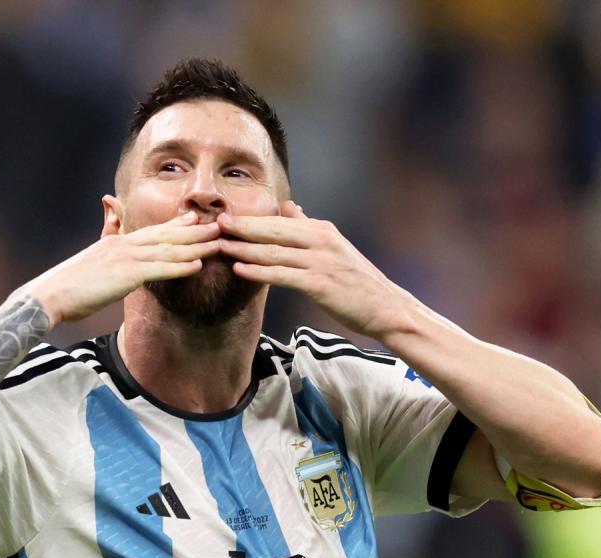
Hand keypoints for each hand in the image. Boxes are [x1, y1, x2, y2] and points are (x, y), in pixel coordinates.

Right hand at [22, 211, 220, 324]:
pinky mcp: (125, 275)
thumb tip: (109, 223)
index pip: (152, 231)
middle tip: (219, 225)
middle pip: (165, 235)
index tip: (195, 217)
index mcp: (116, 242)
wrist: (49, 296)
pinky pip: (158, 270)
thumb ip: (104, 240)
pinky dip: (179, 266)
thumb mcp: (90, 258)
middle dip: (194, 230)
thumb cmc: (68, 285)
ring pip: (167, 250)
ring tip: (217, 243)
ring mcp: (125, 258)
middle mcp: (123, 245)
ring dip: (195, 246)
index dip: (175, 224)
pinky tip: (197, 266)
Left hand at [218, 201, 413, 338]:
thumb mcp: (335, 247)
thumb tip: (290, 207)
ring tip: (220, 246)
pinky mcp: (320, 283)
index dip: (252, 219)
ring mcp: (321, 261)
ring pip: (274, 252)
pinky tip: (240, 269)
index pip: (280, 221)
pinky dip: (259, 270)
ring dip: (244, 248)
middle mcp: (321, 240)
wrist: (386, 308)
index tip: (226, 216)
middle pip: (273, 230)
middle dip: (242, 227)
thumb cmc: (358, 283)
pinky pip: (283, 275)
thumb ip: (309, 227)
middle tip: (215, 224)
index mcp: (322, 230)